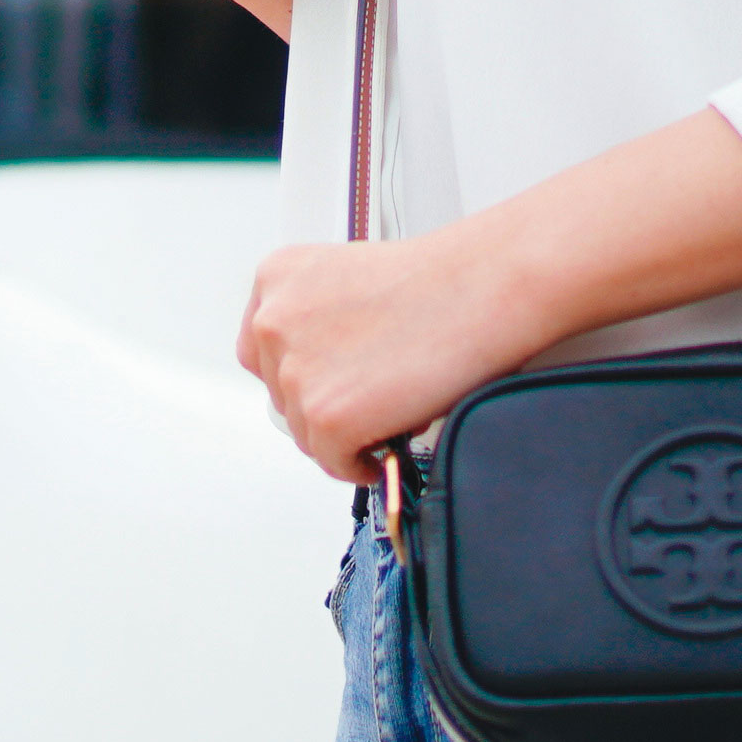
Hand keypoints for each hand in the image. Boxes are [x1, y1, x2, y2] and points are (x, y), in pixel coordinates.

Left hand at [236, 114, 741, 481]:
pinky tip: (429, 402)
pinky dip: (388, 456)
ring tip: (437, 379)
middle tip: (427, 371)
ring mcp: (290, 359)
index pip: (283, 367)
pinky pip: (346, 470)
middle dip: (357, 406)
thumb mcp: (411, 292)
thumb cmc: (492, 280)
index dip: (350, 380)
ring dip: (379, 429)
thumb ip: (374, 325)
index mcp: (283, 273)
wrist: (524, 281)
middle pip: (296, 409)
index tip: (405, 359)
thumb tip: (408, 344)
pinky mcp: (324, 405)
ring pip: (321, 443)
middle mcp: (269, 313)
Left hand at [237, 227, 543, 480]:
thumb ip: (318, 318)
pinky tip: (386, 446)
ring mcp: (296, 371)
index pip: (261, 349)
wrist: (480, 290)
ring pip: (306, 432)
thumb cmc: (437, 283)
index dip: (301, 373)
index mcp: (277, 277)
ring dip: (344, 434)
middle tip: (371, 399)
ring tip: (390, 413)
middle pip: (283, 394)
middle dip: (325, 404)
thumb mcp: (349, 277)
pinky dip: (358, 463)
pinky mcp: (326, 416)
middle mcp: (273, 321)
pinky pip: (332, 461)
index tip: (326, 383)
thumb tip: (320, 370)